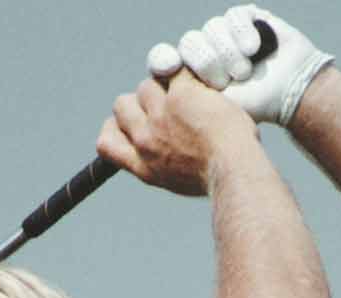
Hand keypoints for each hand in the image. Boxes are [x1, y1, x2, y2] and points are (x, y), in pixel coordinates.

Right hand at [96, 71, 255, 195]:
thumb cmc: (217, 180)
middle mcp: (146, 140)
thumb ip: (162, 165)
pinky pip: (174, 72)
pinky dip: (187, 75)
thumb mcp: (178, 182)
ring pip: (146, 86)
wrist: (234, 171)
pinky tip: (203, 85)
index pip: (106, 143)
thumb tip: (162, 156)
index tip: (130, 126)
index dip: (114, 128)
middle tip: (166, 106)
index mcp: (144, 166)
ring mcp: (161, 116)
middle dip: (140, 102)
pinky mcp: (181, 95)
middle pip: (121, 105)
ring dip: (164, 87)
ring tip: (191, 98)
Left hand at [147, 5, 332, 126]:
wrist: (290, 95)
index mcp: (189, 75)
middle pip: (188, 42)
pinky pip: (233, 17)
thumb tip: (144, 95)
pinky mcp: (246, 19)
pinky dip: (244, 33)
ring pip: (211, 28)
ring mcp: (225, 34)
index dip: (163, 60)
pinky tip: (255, 50)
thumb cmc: (253, 110)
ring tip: (246, 71)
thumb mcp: (210, 114)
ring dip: (229, 52)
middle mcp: (204, 51)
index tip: (169, 67)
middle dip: (207, 63)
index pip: (163, 60)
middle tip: (226, 82)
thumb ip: (177, 104)